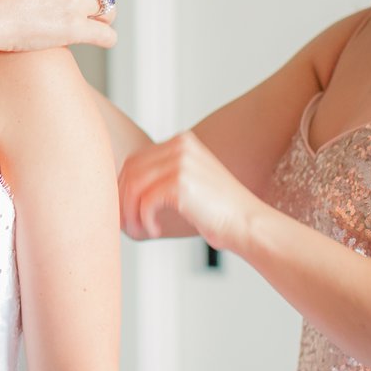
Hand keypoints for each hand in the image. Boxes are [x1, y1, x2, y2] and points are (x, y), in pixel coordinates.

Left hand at [118, 131, 257, 250]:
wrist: (247, 223)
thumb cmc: (219, 210)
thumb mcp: (190, 179)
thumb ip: (163, 174)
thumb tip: (123, 189)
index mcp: (182, 141)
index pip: (136, 159)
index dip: (123, 186)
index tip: (123, 207)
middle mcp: (180, 146)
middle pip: (131, 170)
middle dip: (122, 199)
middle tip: (125, 221)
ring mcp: (181, 162)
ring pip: (134, 187)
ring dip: (130, 212)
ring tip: (137, 229)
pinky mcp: (180, 183)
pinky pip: (145, 202)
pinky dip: (144, 220)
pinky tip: (154, 230)